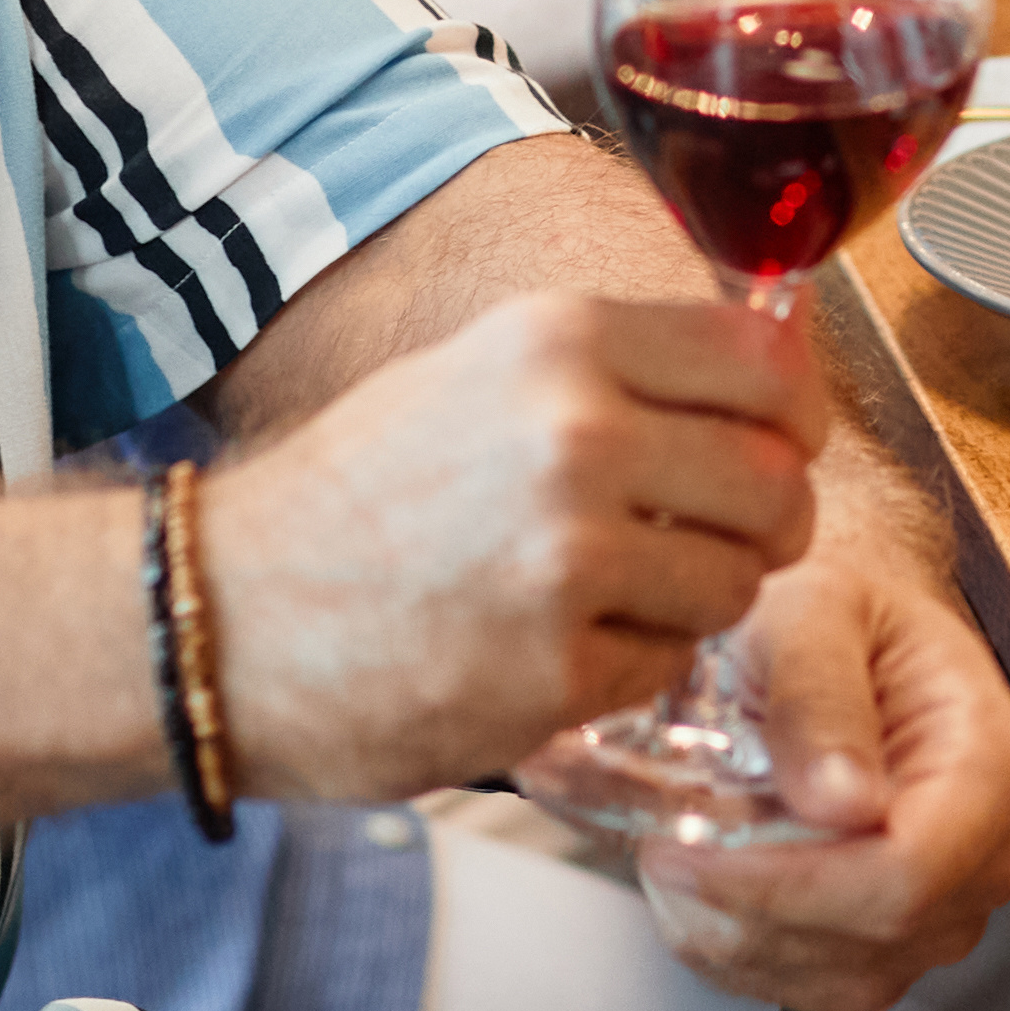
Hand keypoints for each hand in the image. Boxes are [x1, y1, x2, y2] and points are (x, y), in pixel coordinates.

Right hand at [208, 291, 825, 802]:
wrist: (217, 617)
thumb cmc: (349, 498)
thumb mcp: (476, 376)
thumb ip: (614, 369)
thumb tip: (765, 360)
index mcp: (558, 342)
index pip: (764, 365)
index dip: (792, 417)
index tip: (778, 447)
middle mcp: (575, 434)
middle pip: (776, 483)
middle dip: (761, 526)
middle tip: (703, 544)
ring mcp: (568, 556)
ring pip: (737, 585)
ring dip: (694, 603)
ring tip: (602, 596)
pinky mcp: (556, 668)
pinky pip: (667, 666)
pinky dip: (627, 668)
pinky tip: (547, 648)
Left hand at [606, 547, 1009, 1010]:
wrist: (849, 638)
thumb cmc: (836, 613)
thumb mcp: (814, 609)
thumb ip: (820, 690)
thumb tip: (840, 801)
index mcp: (990, 764)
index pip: (908, 874)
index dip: (789, 883)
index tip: (686, 850)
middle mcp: (988, 855)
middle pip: (870, 936)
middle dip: (746, 903)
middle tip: (655, 842)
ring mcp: (948, 912)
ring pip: (834, 976)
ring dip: (732, 929)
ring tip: (673, 851)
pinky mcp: (897, 946)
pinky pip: (812, 989)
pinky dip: (740, 950)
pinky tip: (702, 887)